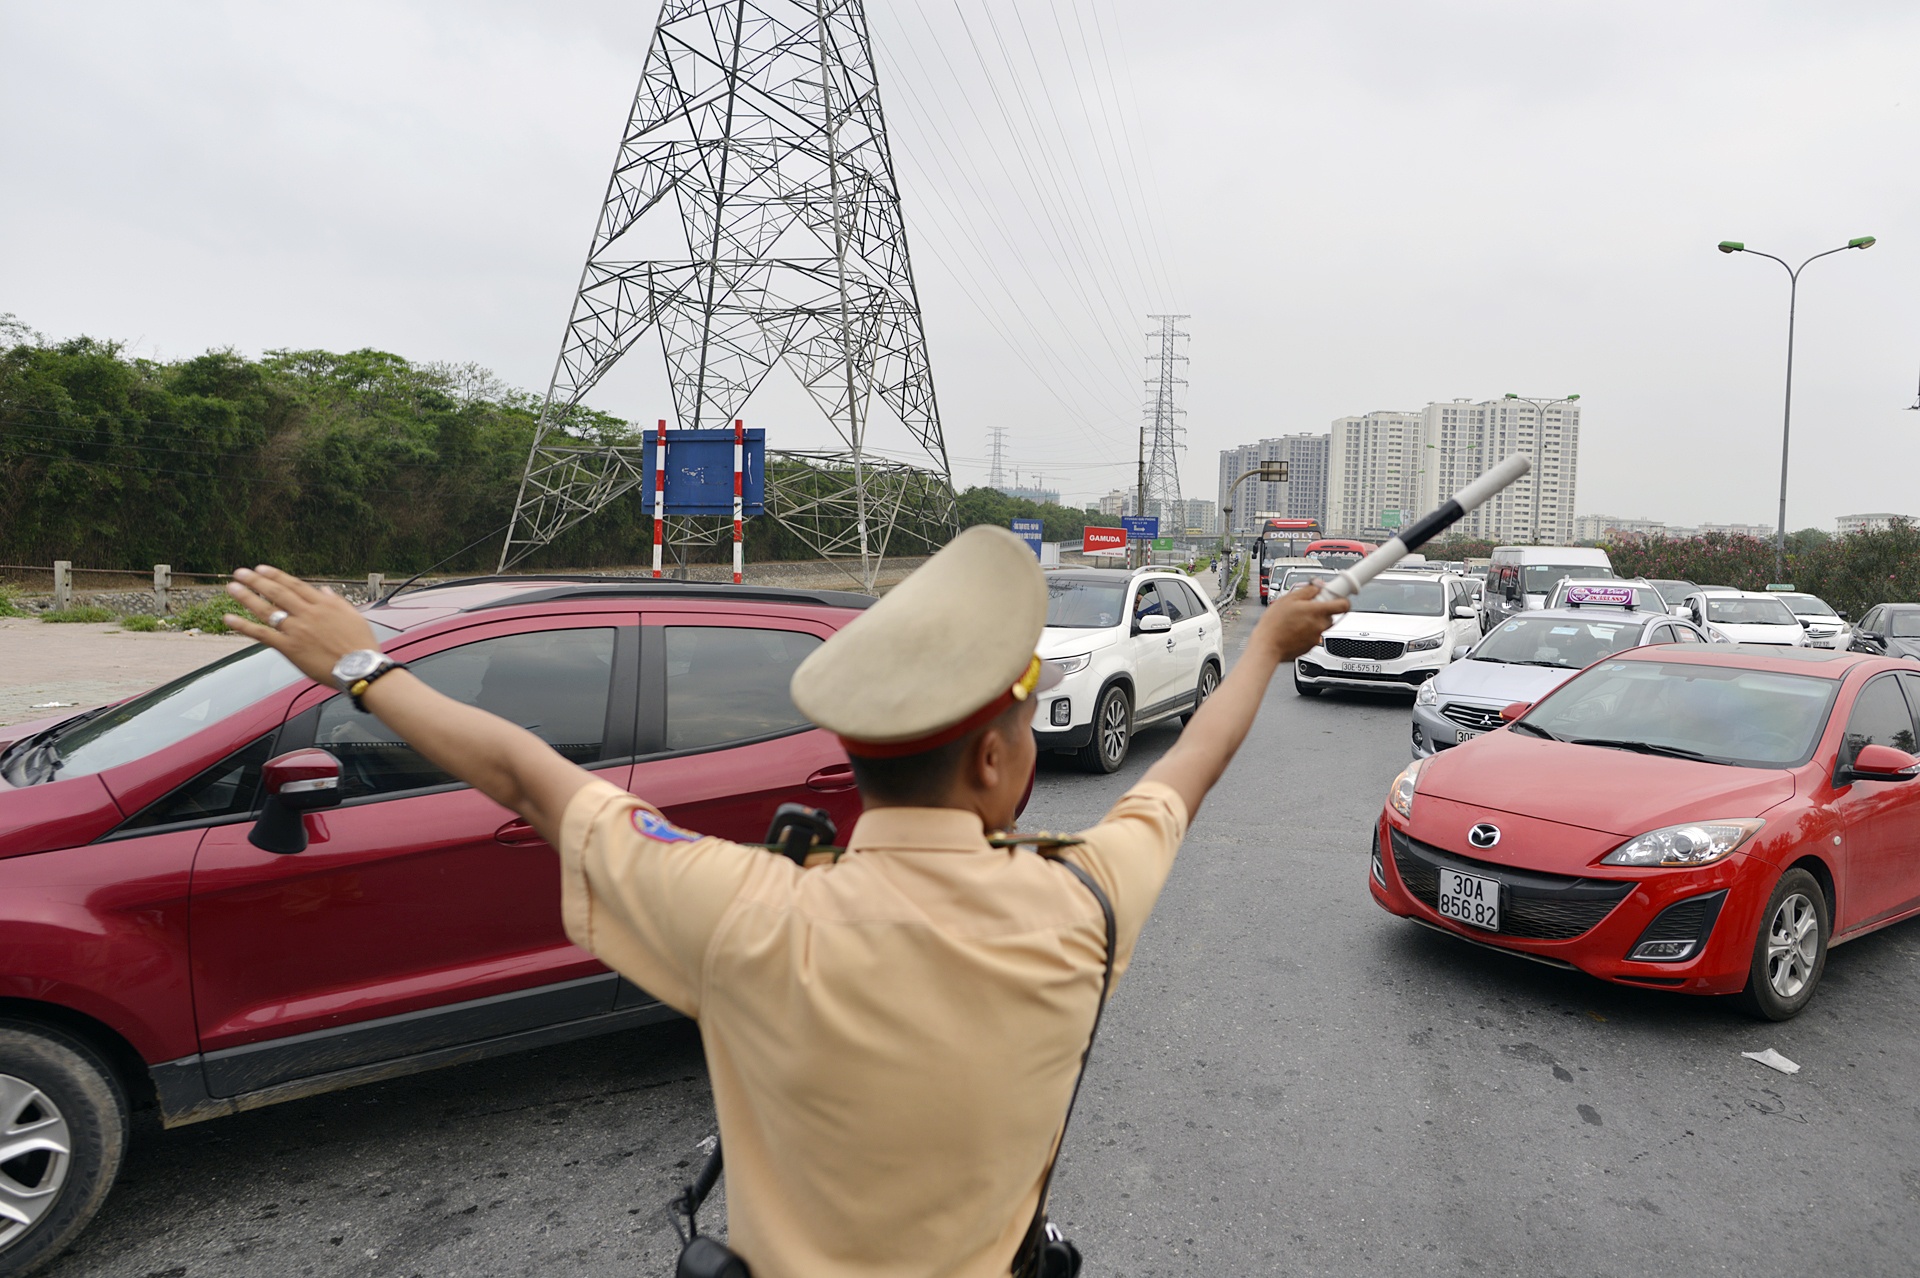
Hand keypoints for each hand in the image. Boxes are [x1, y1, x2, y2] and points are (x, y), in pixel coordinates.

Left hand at [224, 566, 382, 685]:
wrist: (360, 668)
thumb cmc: (361, 645)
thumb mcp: (353, 617)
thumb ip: (336, 602)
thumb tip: (324, 590)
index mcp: (324, 604)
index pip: (294, 585)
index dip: (275, 576)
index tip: (261, 569)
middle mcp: (307, 614)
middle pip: (277, 593)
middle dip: (256, 581)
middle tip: (240, 573)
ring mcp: (296, 630)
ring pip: (266, 610)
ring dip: (246, 597)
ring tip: (232, 588)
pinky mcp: (289, 648)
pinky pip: (262, 634)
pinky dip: (244, 626)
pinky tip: (229, 619)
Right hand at [1253, 582, 1347, 660]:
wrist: (1267, 646)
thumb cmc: (1274, 624)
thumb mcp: (1288, 598)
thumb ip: (1307, 591)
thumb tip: (1317, 587)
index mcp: (1318, 611)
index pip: (1344, 604)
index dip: (1342, 598)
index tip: (1335, 595)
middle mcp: (1320, 625)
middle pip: (1331, 614)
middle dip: (1321, 609)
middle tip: (1306, 607)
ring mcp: (1316, 637)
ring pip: (1321, 625)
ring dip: (1313, 620)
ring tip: (1296, 618)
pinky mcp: (1310, 646)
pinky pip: (1313, 634)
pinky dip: (1306, 630)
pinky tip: (1293, 628)